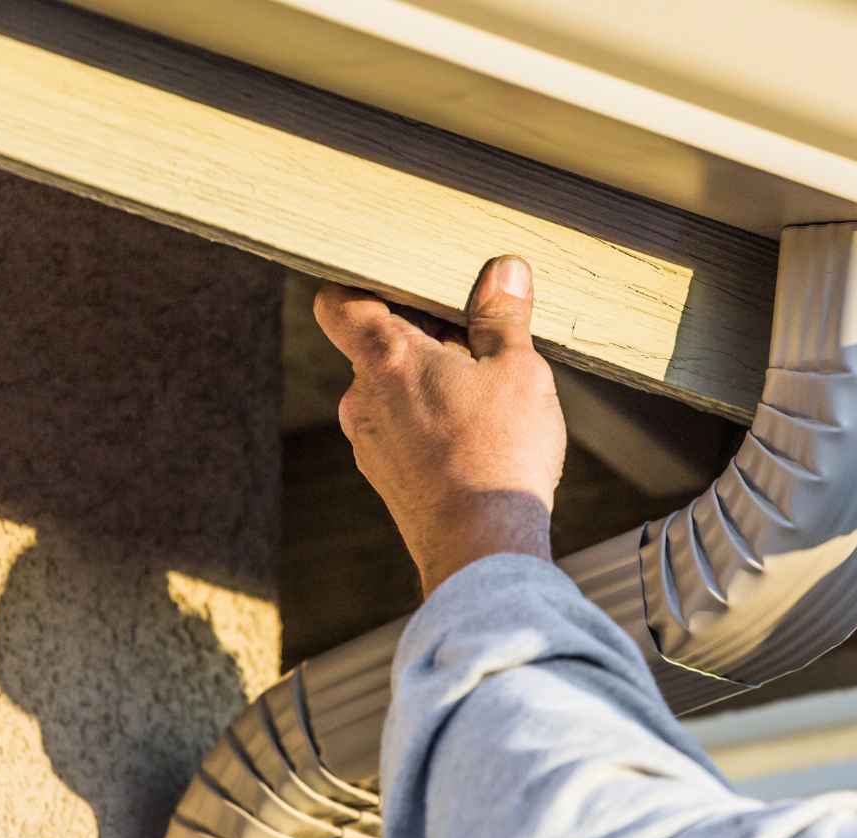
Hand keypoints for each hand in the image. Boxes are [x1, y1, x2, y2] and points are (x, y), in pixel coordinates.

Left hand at [314, 256, 566, 594]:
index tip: (401, 283)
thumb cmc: (499, 453)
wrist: (481, 548)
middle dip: (422, 336)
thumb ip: (503, 316)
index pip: (339, 301)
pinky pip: (400, 430)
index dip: (362, 284)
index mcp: (385, 357)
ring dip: (430, 381)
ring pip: (392, 390)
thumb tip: (504, 270)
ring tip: (486, 393)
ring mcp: (368, 441)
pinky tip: (476, 436)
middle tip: (477, 340)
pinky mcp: (384, 476)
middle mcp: (361, 398)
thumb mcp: (518, 369)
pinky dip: (429, 422)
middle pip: (377, 345)